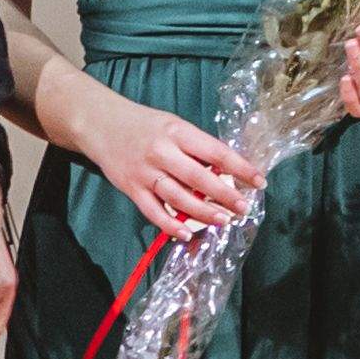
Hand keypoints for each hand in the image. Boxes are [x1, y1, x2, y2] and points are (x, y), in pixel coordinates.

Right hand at [72, 78, 253, 238]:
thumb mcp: (174, 126)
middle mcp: (161, 153)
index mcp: (177, 133)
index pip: (216, 153)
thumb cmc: (144, 125)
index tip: (259, 181)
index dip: (241, 168)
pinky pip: (153, 212)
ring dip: (203, 212)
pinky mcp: (132, 189)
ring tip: (223, 220)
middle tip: (243, 208)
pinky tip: (186, 234)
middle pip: (199, 178)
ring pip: (178, 198)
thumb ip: (196, 148)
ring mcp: (145, 173)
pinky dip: (170, 225)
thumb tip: (226, 173)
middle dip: (225, 195)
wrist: (100, 124)